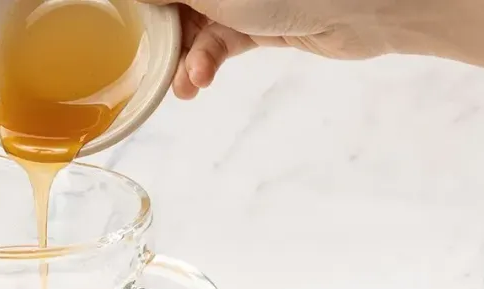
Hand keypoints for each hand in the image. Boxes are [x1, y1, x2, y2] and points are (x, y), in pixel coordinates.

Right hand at [140, 0, 403, 97]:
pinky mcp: (262, 21)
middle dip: (163, 38)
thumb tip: (134, 0)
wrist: (358, 6)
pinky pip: (223, 42)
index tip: (125, 29)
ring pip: (199, 27)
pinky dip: (209, 63)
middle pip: (177, 4)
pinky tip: (199, 80)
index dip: (145, 8)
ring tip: (184, 86)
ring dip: (186, 59)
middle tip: (151, 64)